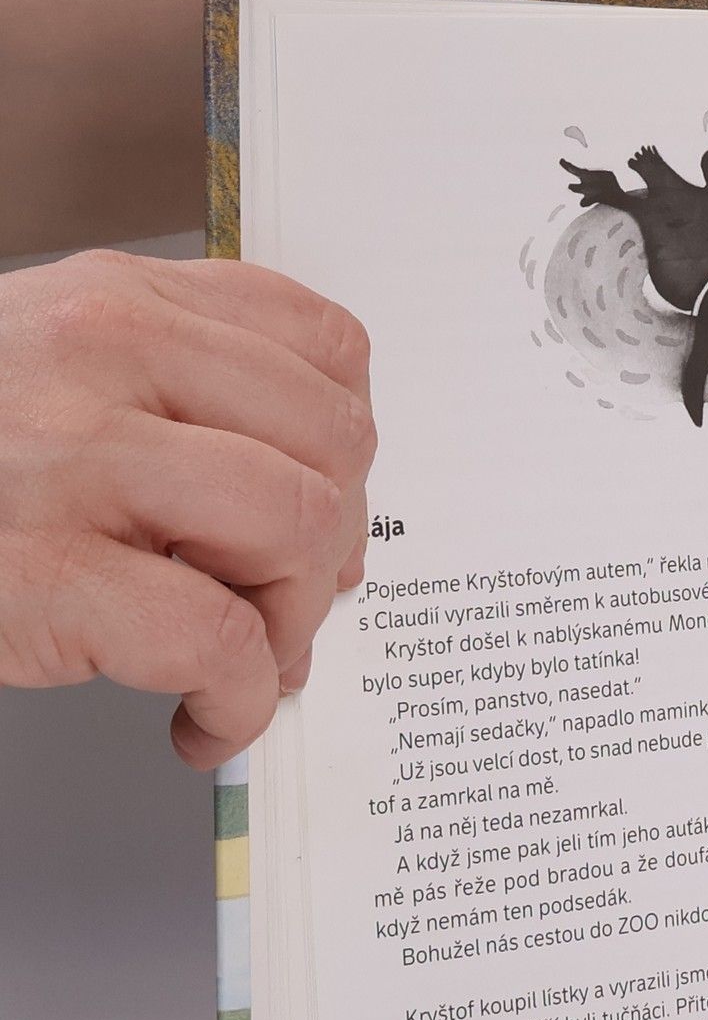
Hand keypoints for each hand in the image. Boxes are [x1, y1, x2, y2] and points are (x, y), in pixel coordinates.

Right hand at [0, 251, 374, 768]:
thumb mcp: (53, 373)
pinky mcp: (46, 572)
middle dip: (332, 546)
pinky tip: (201, 718)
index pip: (328, 350)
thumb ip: (179, 400)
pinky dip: (238, 698)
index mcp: (121, 302)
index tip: (323, 508)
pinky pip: (221, 639)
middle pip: (336, 444)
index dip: (349, 447)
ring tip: (244, 658)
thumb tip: (323, 508)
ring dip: (293, 618)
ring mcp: (72, 458)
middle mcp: (105, 354)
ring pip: (298, 526)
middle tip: (284, 603)